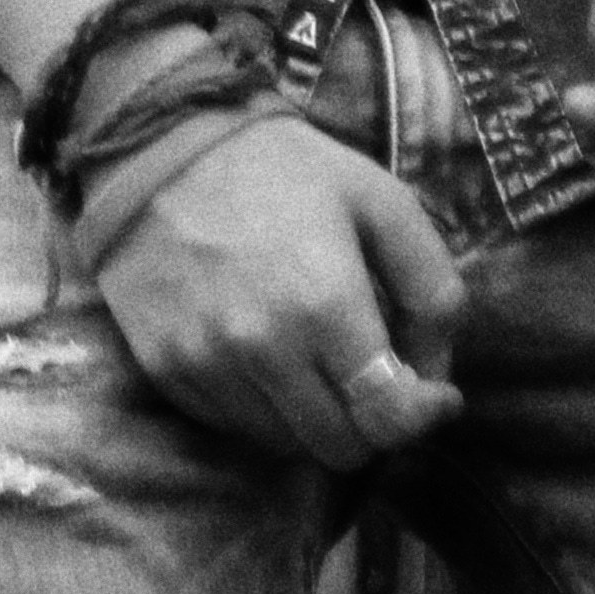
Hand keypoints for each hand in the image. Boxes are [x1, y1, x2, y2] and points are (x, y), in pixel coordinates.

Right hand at [88, 114, 464, 467]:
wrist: (158, 144)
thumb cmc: (282, 168)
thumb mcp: (380, 200)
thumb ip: (433, 290)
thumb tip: (436, 379)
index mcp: (324, 304)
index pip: (388, 420)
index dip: (422, 416)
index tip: (431, 391)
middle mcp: (263, 349)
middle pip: (341, 449)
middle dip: (370, 421)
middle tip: (369, 374)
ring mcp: (207, 365)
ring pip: (287, 446)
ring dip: (313, 416)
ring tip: (312, 358)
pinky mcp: (165, 370)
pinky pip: (231, 425)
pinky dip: (260, 405)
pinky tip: (262, 350)